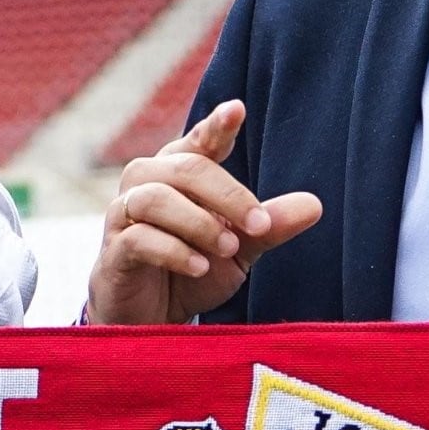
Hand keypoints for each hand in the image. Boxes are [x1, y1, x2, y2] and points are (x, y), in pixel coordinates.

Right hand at [86, 101, 323, 323]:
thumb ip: (268, 226)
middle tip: (259, 225)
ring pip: (155, 199)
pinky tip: (199, 266)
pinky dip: (174, 250)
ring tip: (228, 248)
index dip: (216, 126)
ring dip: (198, 222)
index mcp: (179, 174)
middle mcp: (147, 184)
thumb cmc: (192, 270)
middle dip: (227, 195)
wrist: (153, 319)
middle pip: (184, 168)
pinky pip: (139, 238)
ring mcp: (124, 216)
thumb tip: (315, 205)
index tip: (237, 110)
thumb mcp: (240, 249)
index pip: (199, 142)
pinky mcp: (113, 251)